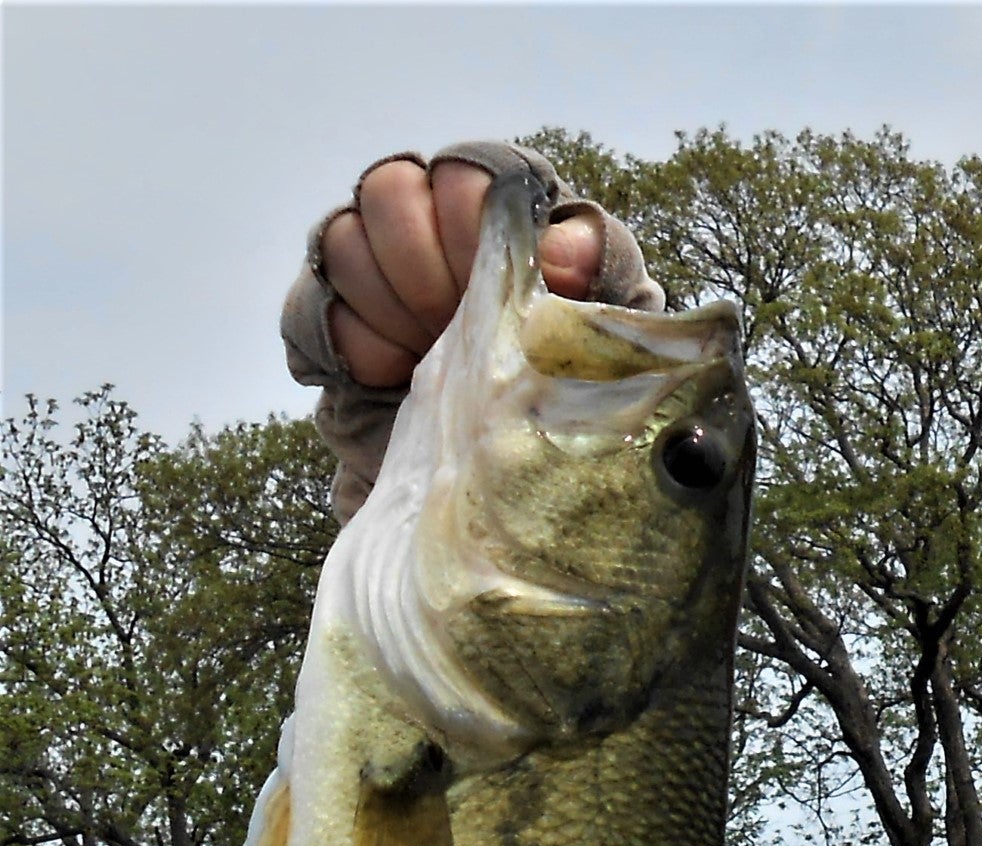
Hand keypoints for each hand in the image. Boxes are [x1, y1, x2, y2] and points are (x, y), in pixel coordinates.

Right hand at [321, 156, 602, 387]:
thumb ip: (594, 275)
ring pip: (343, 239)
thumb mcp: (596, 331)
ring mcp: (374, 264)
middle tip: (451, 324)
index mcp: (499, 212)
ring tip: (428, 357)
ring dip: (390, 307)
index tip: (487, 279)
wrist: (503, 469)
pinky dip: (360, 348)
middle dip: (421, 265)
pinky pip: (316, 306)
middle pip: (389, 188)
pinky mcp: (332, 316)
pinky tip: (394, 378)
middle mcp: (429, 221)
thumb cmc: (563, 384)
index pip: (466, 169)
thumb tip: (558, 253)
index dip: (468, 218)